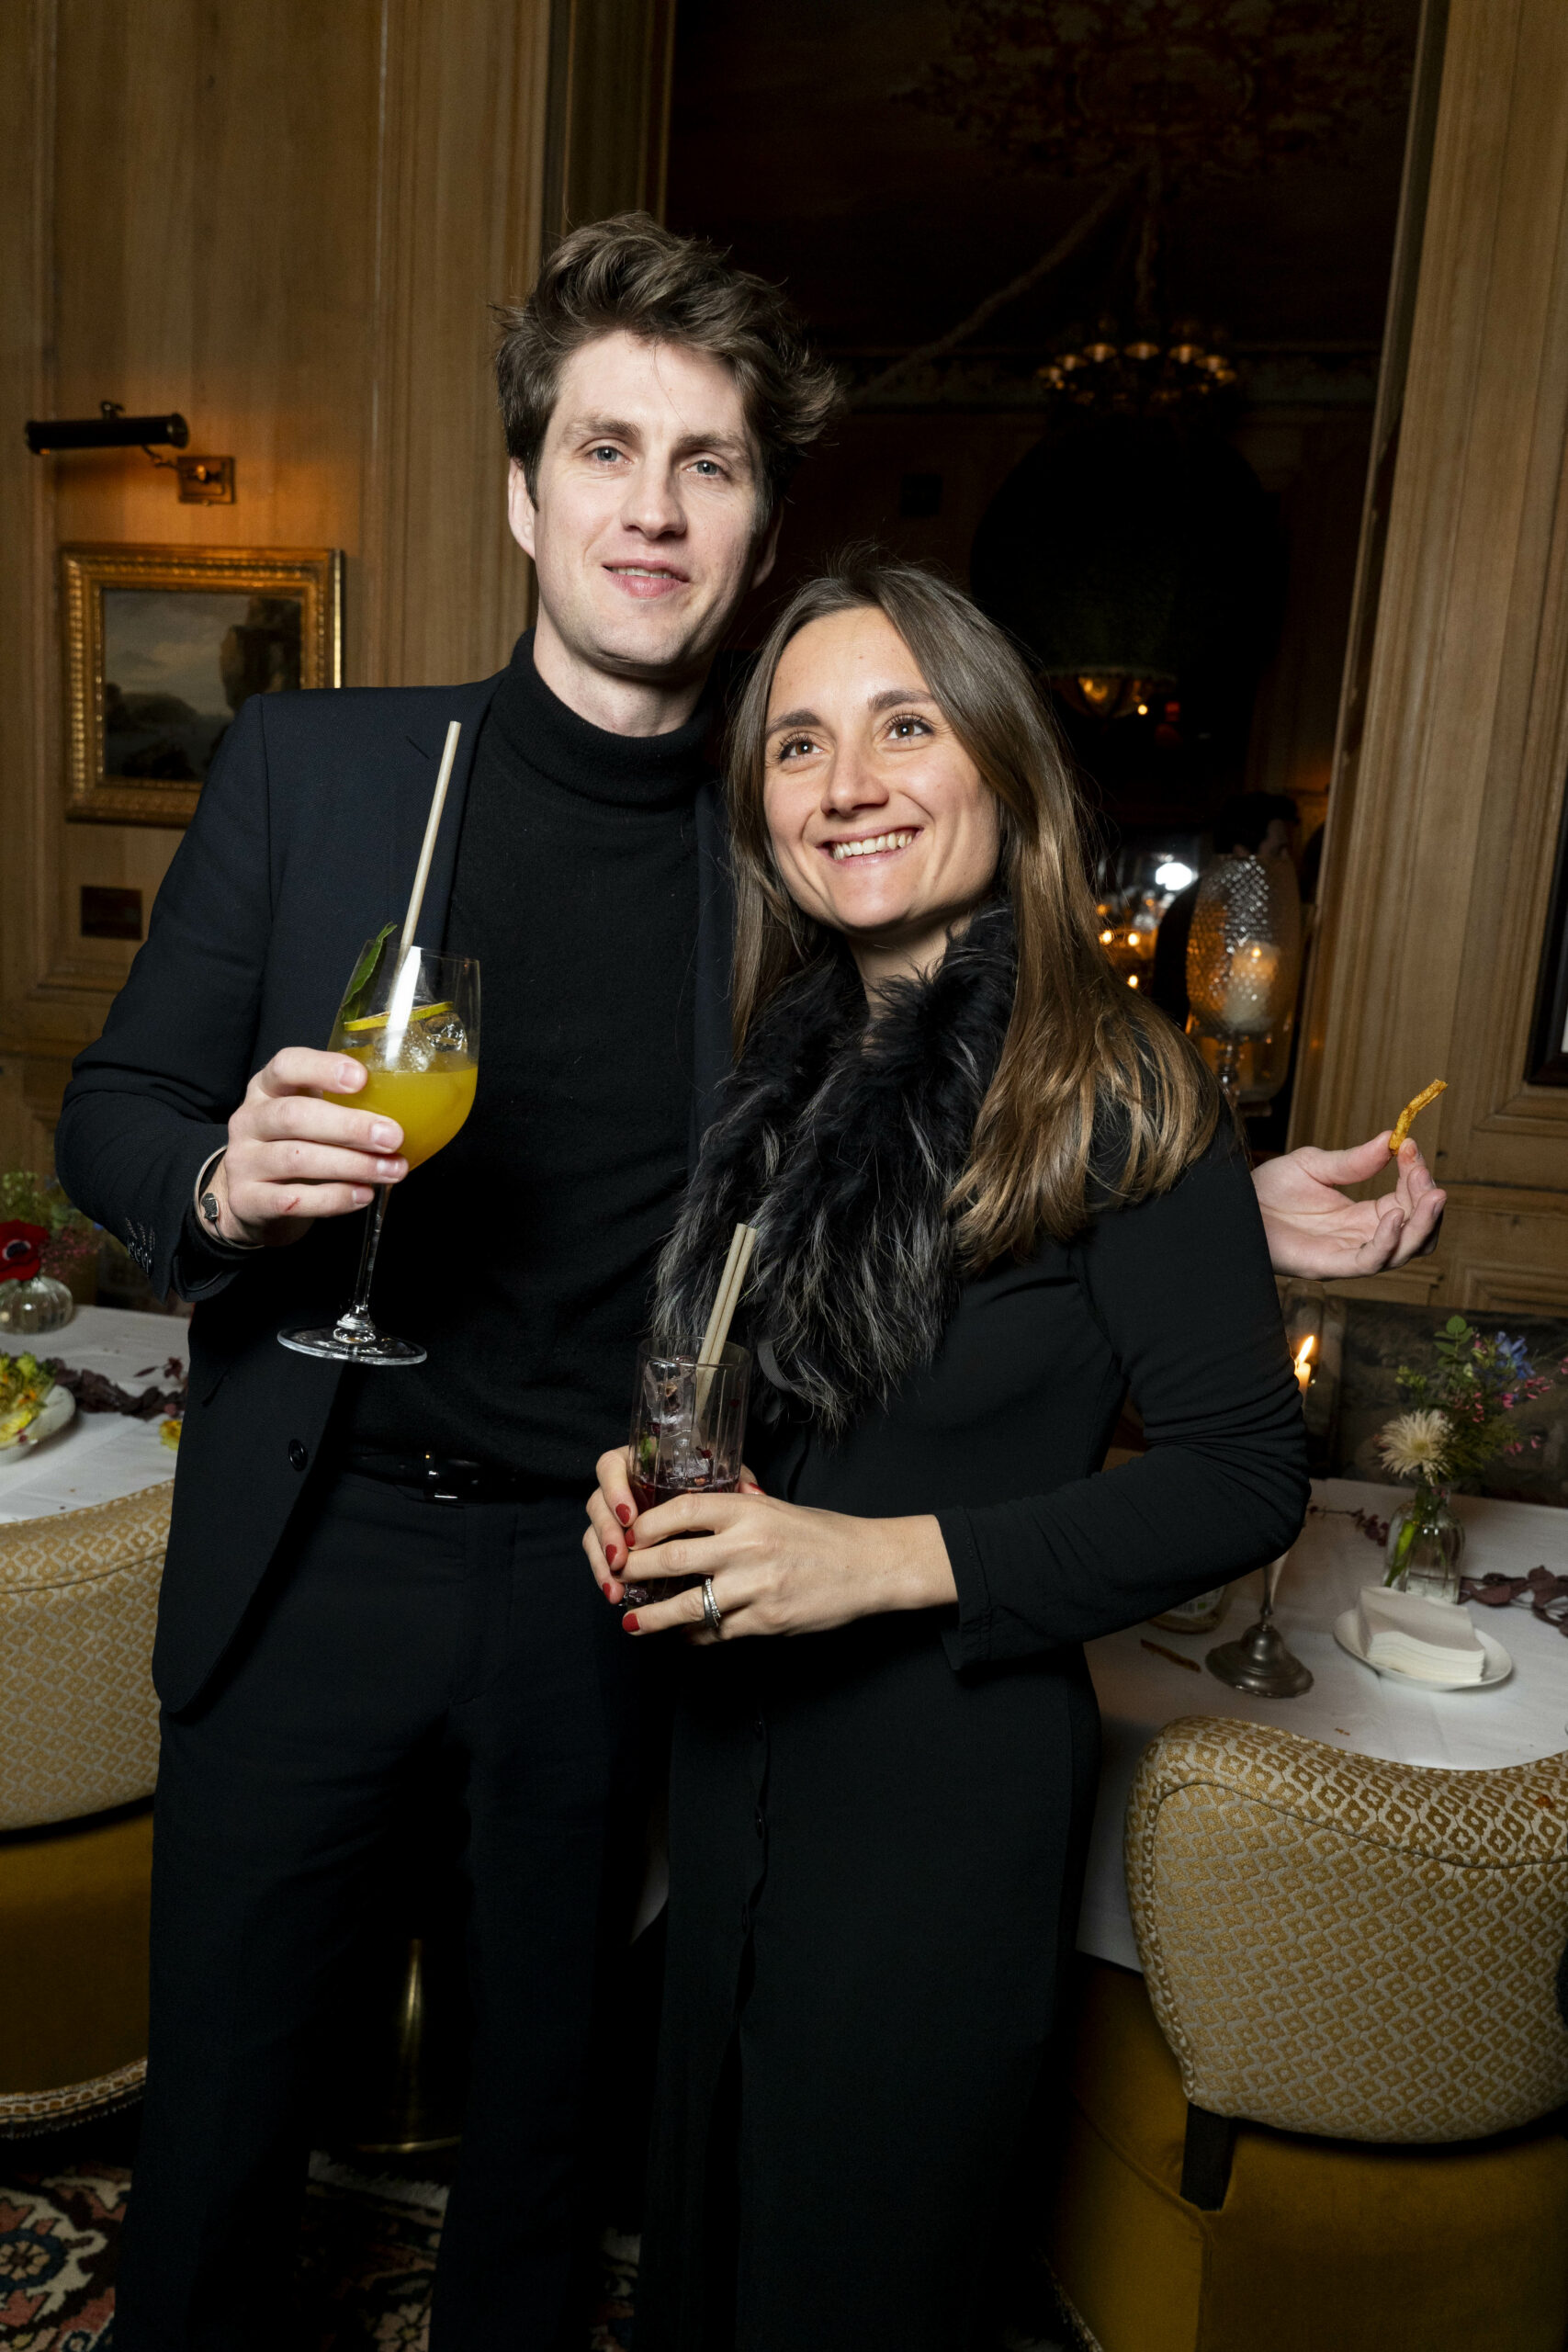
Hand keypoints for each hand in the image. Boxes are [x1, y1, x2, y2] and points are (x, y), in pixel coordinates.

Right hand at [209, 1047, 407, 1245]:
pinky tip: (362, 1195)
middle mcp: (249, 1120)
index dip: (322, 1069)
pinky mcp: (248, 1200)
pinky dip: (334, 1198)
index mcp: (267, 1089)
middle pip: (293, 1116)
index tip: (361, 1079)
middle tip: (392, 1137)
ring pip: (296, 1159)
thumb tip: (410, 1110)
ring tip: (391, 1170)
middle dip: (349, 1126)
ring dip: (351, 1165)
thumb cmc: (295, 1148)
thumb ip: (344, 1107)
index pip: (286, 1066)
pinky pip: (294, 1199)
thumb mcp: (310, 1117)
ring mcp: (244, 1161)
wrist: (251, 1201)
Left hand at [582, 1449, 954, 1639]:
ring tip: (631, 1622)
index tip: (628, 1534)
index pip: (681, 1511)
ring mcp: (756, 1587)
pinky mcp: (766, 1621)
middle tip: (615, 1576)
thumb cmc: (822, 1533)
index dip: (645, 1525)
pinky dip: (694, 1635)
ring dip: (652, 1617)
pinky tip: (681, 1635)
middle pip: (672, 1559)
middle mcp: (748, 1546)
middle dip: (635, 1570)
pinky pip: (716, 1632)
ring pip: (686, 1606)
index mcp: (749, 1510)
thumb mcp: (775, 1507)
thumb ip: (733, 1512)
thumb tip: (683, 1518)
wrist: (870, 1566)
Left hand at [1252, 1135, 1445, 1279]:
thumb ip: (1353, 1160)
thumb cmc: (1269, 1191)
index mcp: (1362, 1216)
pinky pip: (1370, 1261)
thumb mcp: (1315, 1165)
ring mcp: (1348, 1255)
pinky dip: (1388, 1241)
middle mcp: (1362, 1239)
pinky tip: (1394, 1215)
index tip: (1410, 1146)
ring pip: (1404, 1250)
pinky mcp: (1330, 1266)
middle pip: (1416, 1232)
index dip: (1416, 1177)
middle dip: (1429, 1203)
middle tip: (1424, 1172)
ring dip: (1422, 1223)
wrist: (1234, 1207)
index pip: (1407, 1202)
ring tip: (1430, 1192)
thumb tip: (1390, 1139)